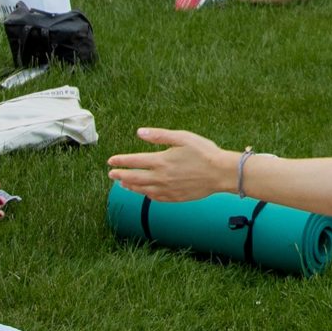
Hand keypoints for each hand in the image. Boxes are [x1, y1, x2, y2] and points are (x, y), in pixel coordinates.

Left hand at [107, 127, 236, 201]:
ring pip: (142, 190)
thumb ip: (159, 135)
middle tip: (111, 174)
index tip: (110, 160)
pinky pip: (155, 198)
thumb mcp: (182, 137)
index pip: (134, 161)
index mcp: (161, 161)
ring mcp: (167, 189)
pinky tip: (144, 193)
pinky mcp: (175, 197)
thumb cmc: (204, 152)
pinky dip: (146, 195)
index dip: (120, 161)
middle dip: (120, 175)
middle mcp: (161, 177)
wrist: (221, 173)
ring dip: (130, 187)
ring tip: (123, 184)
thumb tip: (140, 132)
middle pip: (134, 178)